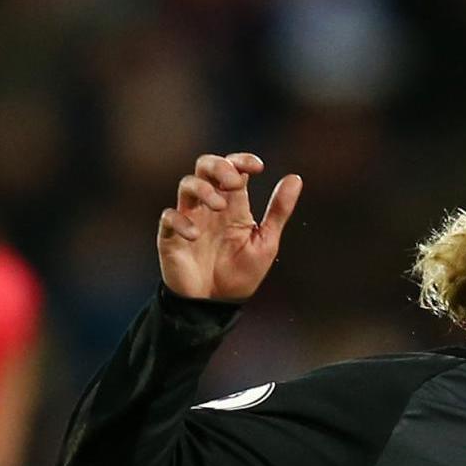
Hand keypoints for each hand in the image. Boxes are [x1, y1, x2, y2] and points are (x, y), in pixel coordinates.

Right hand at [158, 152, 301, 302]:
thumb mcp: (265, 242)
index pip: (233, 168)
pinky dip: (180, 221)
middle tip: (234, 183)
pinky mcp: (172, 236)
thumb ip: (278, 211)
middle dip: (219, 166)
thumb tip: (295, 178)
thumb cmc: (240, 274)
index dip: (242, 160)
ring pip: (186, 185)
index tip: (258, 167)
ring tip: (218, 206)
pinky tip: (195, 235)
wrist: (216, 305)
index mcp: (233, 204)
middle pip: (205, 166)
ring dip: (202, 189)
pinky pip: (169, 218)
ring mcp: (189, 218)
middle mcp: (209, 206)